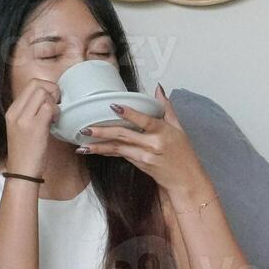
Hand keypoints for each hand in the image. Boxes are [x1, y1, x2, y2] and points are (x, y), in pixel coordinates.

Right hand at [3, 77, 60, 175]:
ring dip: (55, 102)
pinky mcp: (34, 127)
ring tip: (55, 116)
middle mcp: (15, 112)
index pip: (30, 84)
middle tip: (56, 105)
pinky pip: (49, 107)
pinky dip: (57, 112)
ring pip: (43, 93)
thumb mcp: (22, 128)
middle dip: (52, 90)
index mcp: (11, 111)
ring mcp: (23, 119)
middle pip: (37, 84)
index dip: (46, 88)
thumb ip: (30, 112)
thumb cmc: (26, 153)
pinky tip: (55, 123)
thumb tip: (48, 100)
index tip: (52, 101)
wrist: (21, 173)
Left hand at [76, 84, 207, 193]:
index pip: (144, 121)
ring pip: (118, 149)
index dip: (130, 114)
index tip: (114, 106)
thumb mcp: (178, 128)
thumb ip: (166, 108)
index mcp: (163, 132)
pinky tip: (93, 150)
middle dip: (103, 132)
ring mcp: (144, 157)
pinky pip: (120, 155)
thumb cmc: (183, 153)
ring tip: (82, 145)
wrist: (185, 180)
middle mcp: (153, 144)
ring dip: (99, 147)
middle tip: (86, 129)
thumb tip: (158, 88)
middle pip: (125, 136)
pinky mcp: (139, 165)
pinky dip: (106, 152)